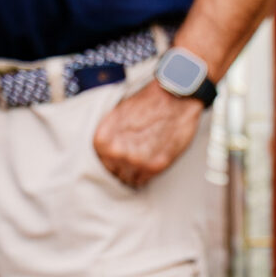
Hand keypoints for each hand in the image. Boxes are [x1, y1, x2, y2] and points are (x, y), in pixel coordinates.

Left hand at [92, 80, 207, 188]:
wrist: (176, 96)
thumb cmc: (148, 101)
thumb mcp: (118, 114)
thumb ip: (109, 136)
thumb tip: (106, 151)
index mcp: (103, 140)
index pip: (100, 162)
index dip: (109, 160)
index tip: (116, 158)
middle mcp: (117, 152)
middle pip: (113, 172)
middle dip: (121, 167)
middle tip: (131, 158)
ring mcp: (136, 161)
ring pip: (128, 179)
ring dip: (133, 172)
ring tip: (141, 159)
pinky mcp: (155, 166)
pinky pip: (143, 180)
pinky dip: (145, 174)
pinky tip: (149, 161)